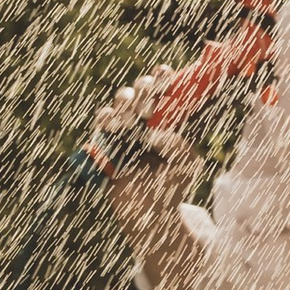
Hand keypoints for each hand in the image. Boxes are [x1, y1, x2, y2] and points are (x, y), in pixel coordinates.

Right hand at [84, 80, 201, 246]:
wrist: (152, 213)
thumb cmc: (173, 185)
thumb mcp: (187, 163)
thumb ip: (177, 145)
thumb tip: (153, 134)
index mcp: (166, 118)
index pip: (163, 89)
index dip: (162, 77)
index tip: (165, 76)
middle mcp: (144, 119)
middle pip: (140, 89)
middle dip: (144, 90)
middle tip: (149, 107)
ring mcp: (124, 128)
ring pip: (121, 100)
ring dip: (126, 102)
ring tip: (133, 120)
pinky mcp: (107, 141)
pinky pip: (103, 120)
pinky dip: (108, 118)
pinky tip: (115, 126)